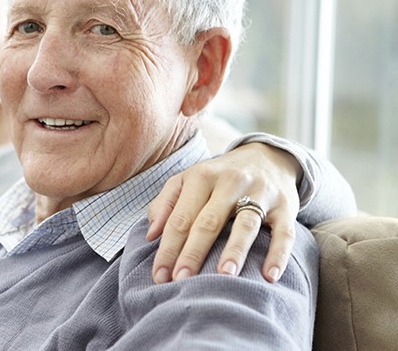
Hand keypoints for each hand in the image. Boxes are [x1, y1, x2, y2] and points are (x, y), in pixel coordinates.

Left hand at [147, 142, 300, 282]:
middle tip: (181, 279)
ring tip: (224, 275)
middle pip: (209, 221)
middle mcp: (230, 182)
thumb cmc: (217, 178)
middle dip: (193, 252)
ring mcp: (261, 193)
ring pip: (246, 224)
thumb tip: (151, 235)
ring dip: (235, 250)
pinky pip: (284, 232)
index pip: (181, 217)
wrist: (266, 157)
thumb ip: (165, 204)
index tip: (159, 275)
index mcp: (201, 176)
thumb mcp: (187, 180)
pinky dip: (278, 254)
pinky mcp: (286, 206)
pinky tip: (269, 276)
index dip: (168, 247)